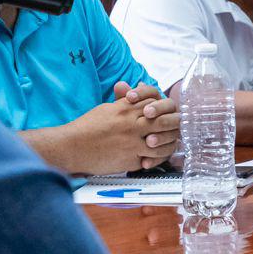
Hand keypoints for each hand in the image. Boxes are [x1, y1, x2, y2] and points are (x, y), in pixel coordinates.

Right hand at [63, 85, 180, 173]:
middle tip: (180, 125)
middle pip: (164, 120)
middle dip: (175, 122)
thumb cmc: (86, 128)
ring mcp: (132, 142)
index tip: (169, 111)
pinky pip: (151, 158)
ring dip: (169, 142)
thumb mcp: (106, 108)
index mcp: (126, 109)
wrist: (72, 147)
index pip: (154, 102)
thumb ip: (123, 102)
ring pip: (161, 141)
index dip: (164, 106)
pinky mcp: (130, 159)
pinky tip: (158, 157)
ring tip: (172, 142)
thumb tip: (133, 94)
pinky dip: (157, 158)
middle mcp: (132, 124)